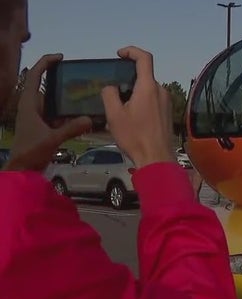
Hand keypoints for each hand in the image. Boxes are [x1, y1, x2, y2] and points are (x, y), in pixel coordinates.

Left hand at [2, 54, 91, 171]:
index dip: (45, 63)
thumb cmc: (31, 151)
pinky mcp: (43, 126)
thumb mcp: (52, 139)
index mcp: (29, 104)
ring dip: (65, 97)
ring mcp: (37, 116)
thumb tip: (90, 119)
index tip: (60, 58)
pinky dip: (68, 112)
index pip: (35, 76)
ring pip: (52, 101)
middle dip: (60, 80)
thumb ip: (71, 129)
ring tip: (84, 94)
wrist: (22, 169)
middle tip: (79, 77)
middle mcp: (32, 106)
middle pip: (45, 86)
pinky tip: (81, 114)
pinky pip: (57, 114)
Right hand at [101, 46, 175, 168]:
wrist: (157, 158)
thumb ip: (109, 94)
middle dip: (127, 83)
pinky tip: (133, 121)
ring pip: (147, 91)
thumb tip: (111, 88)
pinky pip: (153, 102)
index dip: (131, 51)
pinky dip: (141, 105)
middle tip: (114, 98)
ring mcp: (167, 103)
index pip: (144, 58)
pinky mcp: (168, 113)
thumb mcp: (114, 115)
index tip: (120, 54)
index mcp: (149, 87)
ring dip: (134, 96)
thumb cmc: (136, 137)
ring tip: (122, 114)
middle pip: (143, 77)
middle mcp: (161, 91)